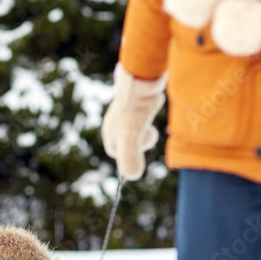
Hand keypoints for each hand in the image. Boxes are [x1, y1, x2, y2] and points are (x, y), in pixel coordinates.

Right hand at [101, 64, 166, 180]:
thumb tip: (132, 177)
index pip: (118, 153)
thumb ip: (130, 159)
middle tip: (147, 130)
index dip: (131, 153)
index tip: (139, 143)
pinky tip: (151, 107)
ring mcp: (126, 114)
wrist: (141, 82)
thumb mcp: (131, 139)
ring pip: (139, 132)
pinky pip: (144, 119)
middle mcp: (115, 124)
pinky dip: (149, 117)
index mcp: (110, 133)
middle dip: (141, 140)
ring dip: (146, 129)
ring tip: (148, 116)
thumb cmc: (134, 112)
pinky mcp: (137, 105)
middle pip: (130, 144)